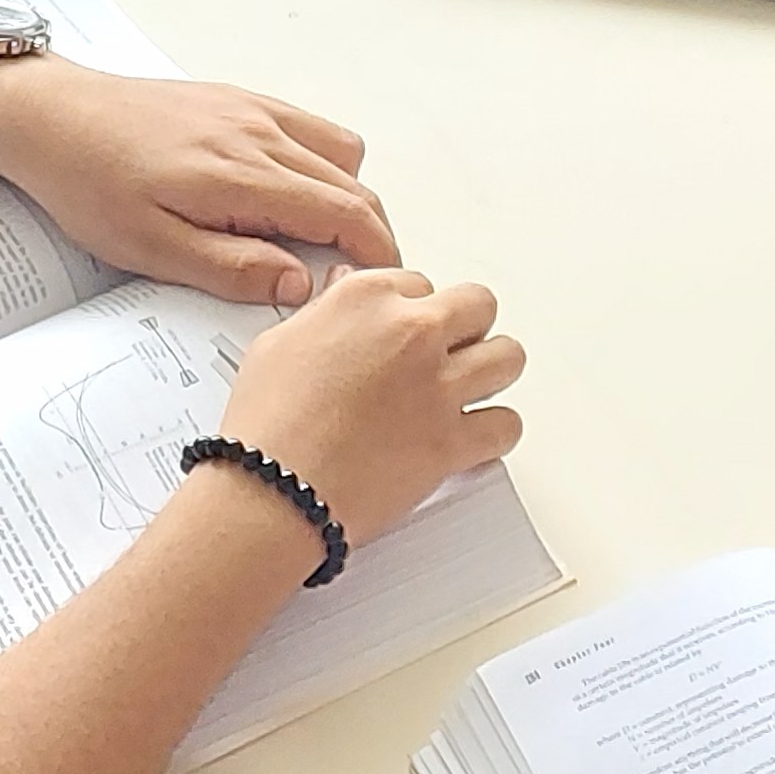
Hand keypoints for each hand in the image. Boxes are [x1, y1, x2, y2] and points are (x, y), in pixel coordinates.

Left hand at [0, 51, 394, 307]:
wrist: (52, 116)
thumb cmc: (89, 183)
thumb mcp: (150, 248)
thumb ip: (231, 267)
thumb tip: (298, 284)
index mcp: (242, 176)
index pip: (346, 213)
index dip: (377, 254)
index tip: (379, 287)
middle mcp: (260, 135)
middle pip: (354, 184)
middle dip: (371, 234)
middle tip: (356, 277)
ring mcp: (253, 111)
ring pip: (340, 153)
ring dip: (349, 197)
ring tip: (323, 240)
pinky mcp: (240, 99)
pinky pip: (309, 127)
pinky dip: (323, 163)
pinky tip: (291, 193)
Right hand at [213, 260, 522, 544]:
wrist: (273, 490)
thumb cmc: (267, 424)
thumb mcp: (278, 343)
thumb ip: (323, 314)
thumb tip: (339, 298)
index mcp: (366, 299)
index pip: (419, 283)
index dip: (413, 311)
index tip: (406, 333)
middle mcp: (410, 333)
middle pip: (477, 305)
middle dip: (466, 327)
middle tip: (449, 352)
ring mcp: (437, 386)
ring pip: (508, 357)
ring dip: (493, 371)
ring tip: (473, 387)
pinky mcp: (452, 440)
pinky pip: (506, 425)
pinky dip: (496, 432)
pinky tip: (476, 435)